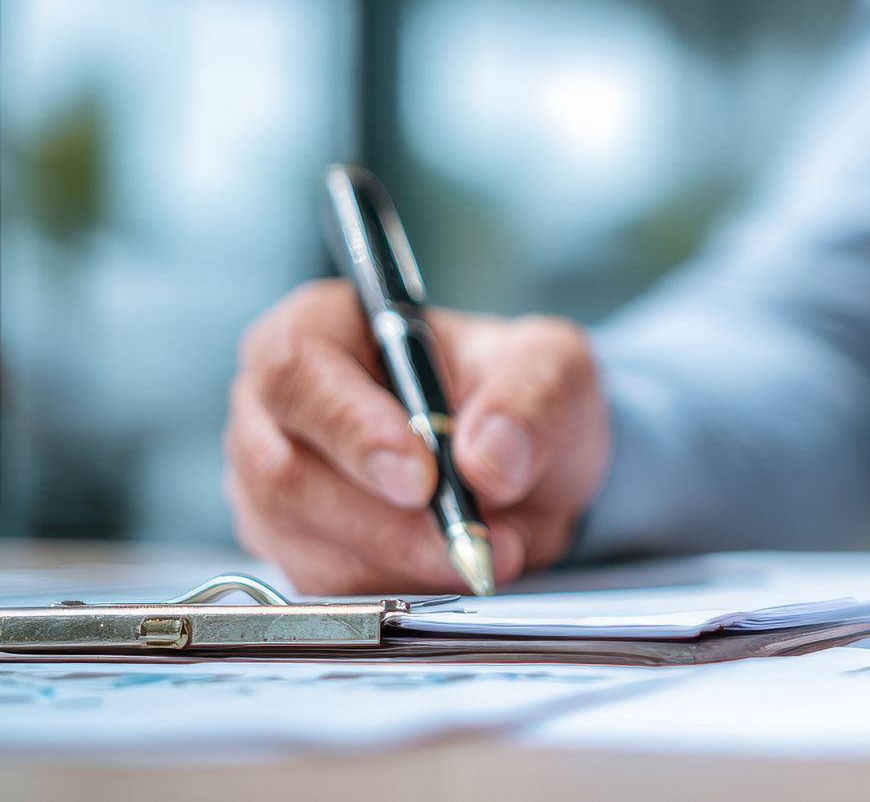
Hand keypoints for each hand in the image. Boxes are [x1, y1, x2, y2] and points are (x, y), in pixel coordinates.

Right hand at [223, 279, 610, 593]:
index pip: (295, 372)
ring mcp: (270, 484)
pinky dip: (398, 588)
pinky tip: (453, 567)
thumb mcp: (553, 368)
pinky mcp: (291, 549)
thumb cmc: (516, 392)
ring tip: (486, 549)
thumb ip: (532, 399)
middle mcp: (274, 408)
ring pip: (305, 543)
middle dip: (388, 522)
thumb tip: (488, 460)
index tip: (421, 480)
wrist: (523, 461)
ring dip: (403, 562)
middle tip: (472, 541)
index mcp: (318, 329)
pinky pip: (325, 588)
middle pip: (286, 474)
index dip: (352, 430)